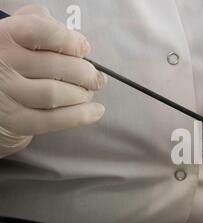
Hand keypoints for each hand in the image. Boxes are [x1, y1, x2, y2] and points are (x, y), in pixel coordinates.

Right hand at [0, 5, 106, 157]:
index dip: (70, 41)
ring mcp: (6, 93)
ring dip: (82, 95)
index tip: (84, 49)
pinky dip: (80, 116)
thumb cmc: (18, 56)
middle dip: (86, 74)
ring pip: (55, 95)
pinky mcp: (14, 119)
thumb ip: (46, 25)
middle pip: (55, 67)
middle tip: (95, 77)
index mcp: (4, 36)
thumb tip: (78, 43)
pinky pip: (53, 120)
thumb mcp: (23, 31)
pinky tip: (96, 111)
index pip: (41, 32)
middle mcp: (1, 64)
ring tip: (88, 92)